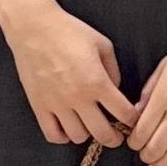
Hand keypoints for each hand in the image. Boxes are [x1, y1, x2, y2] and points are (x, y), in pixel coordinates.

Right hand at [3, 0, 138, 146]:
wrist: (33, 27)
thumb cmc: (69, 31)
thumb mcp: (102, 45)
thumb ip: (113, 70)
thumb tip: (115, 90)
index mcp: (97, 81)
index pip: (123, 113)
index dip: (132, 120)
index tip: (132, 121)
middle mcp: (78, 97)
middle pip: (103, 133)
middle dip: (114, 138)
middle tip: (116, 135)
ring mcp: (57, 104)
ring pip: (78, 137)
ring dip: (88, 134)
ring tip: (89, 125)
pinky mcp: (39, 105)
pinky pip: (52, 134)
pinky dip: (63, 136)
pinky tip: (68, 127)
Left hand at [127, 10, 166, 165]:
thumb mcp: (166, 63)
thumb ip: (150, 89)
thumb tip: (138, 111)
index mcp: (165, 95)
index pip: (142, 129)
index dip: (135, 142)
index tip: (133, 144)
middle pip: (158, 145)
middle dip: (147, 156)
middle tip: (144, 157)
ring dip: (166, 163)